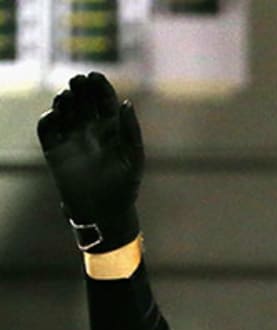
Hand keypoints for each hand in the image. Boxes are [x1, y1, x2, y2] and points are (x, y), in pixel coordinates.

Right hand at [37, 71, 142, 252]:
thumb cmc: (124, 185)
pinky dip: (49, 119)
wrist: (105, 211)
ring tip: (68, 97)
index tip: (94, 76)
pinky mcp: (54, 149)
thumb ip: (131, 130)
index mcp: (111, 128)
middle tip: (78, 81)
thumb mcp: (133, 157)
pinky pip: (48, 129)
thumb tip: (127, 102)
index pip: (103, 100)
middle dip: (79, 88)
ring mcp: (71, 137)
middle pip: (82, 100)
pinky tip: (56, 115)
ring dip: (64, 100)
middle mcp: (89, 128)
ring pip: (64, 110)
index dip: (99, 86)